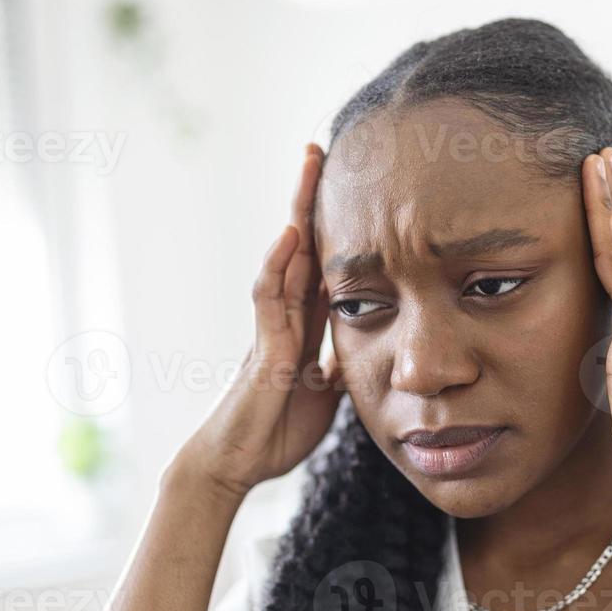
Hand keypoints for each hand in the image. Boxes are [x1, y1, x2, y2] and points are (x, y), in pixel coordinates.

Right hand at [181, 143, 344, 497]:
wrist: (236, 463)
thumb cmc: (275, 429)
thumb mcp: (329, 393)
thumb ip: (343, 363)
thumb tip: (375, 348)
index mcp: (304, 325)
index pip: (324, 262)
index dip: (337, 224)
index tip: (353, 185)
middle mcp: (285, 316)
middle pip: (302, 244)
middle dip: (311, 197)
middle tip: (322, 146)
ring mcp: (270, 328)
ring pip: (284, 257)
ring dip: (296, 211)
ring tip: (308, 165)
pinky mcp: (262, 350)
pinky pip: (268, 299)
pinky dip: (278, 265)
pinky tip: (291, 235)